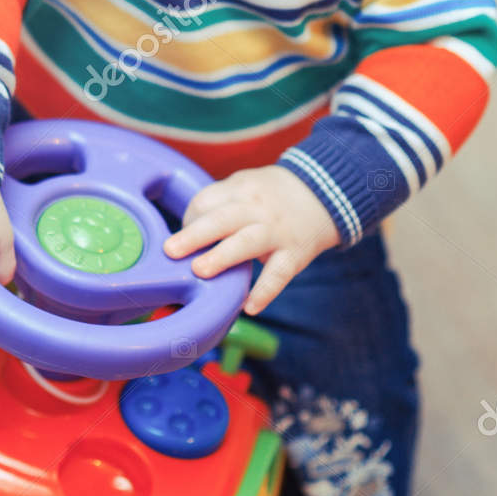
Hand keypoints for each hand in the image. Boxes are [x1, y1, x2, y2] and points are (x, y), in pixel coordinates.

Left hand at [162, 165, 339, 316]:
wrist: (325, 192)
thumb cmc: (270, 197)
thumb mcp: (245, 188)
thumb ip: (218, 207)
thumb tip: (183, 237)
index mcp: (240, 190)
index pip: (208, 201)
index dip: (190, 220)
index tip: (180, 241)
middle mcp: (258, 209)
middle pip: (224, 218)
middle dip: (196, 234)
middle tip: (171, 250)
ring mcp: (277, 232)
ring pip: (249, 242)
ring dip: (223, 256)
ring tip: (200, 271)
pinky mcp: (295, 254)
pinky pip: (280, 273)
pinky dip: (266, 291)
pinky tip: (249, 307)